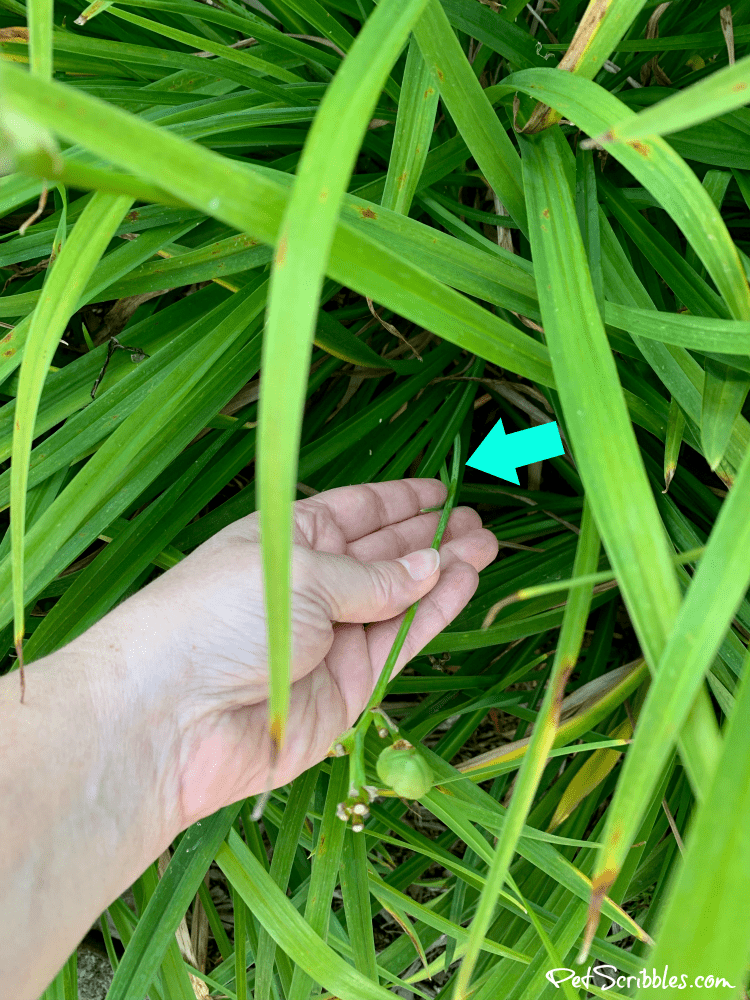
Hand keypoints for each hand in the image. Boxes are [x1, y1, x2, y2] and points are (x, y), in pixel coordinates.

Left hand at [101, 478, 497, 833]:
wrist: (175, 717)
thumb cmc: (220, 616)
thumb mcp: (299, 573)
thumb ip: (372, 575)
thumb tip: (431, 564)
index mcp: (285, 543)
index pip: (350, 514)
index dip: (395, 502)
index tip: (440, 490)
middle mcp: (310, 588)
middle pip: (381, 555)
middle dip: (429, 536)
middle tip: (478, 519)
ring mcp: (331, 638)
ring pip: (399, 597)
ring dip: (442, 570)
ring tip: (485, 544)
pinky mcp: (349, 686)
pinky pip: (400, 640)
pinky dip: (434, 612)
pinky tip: (464, 581)